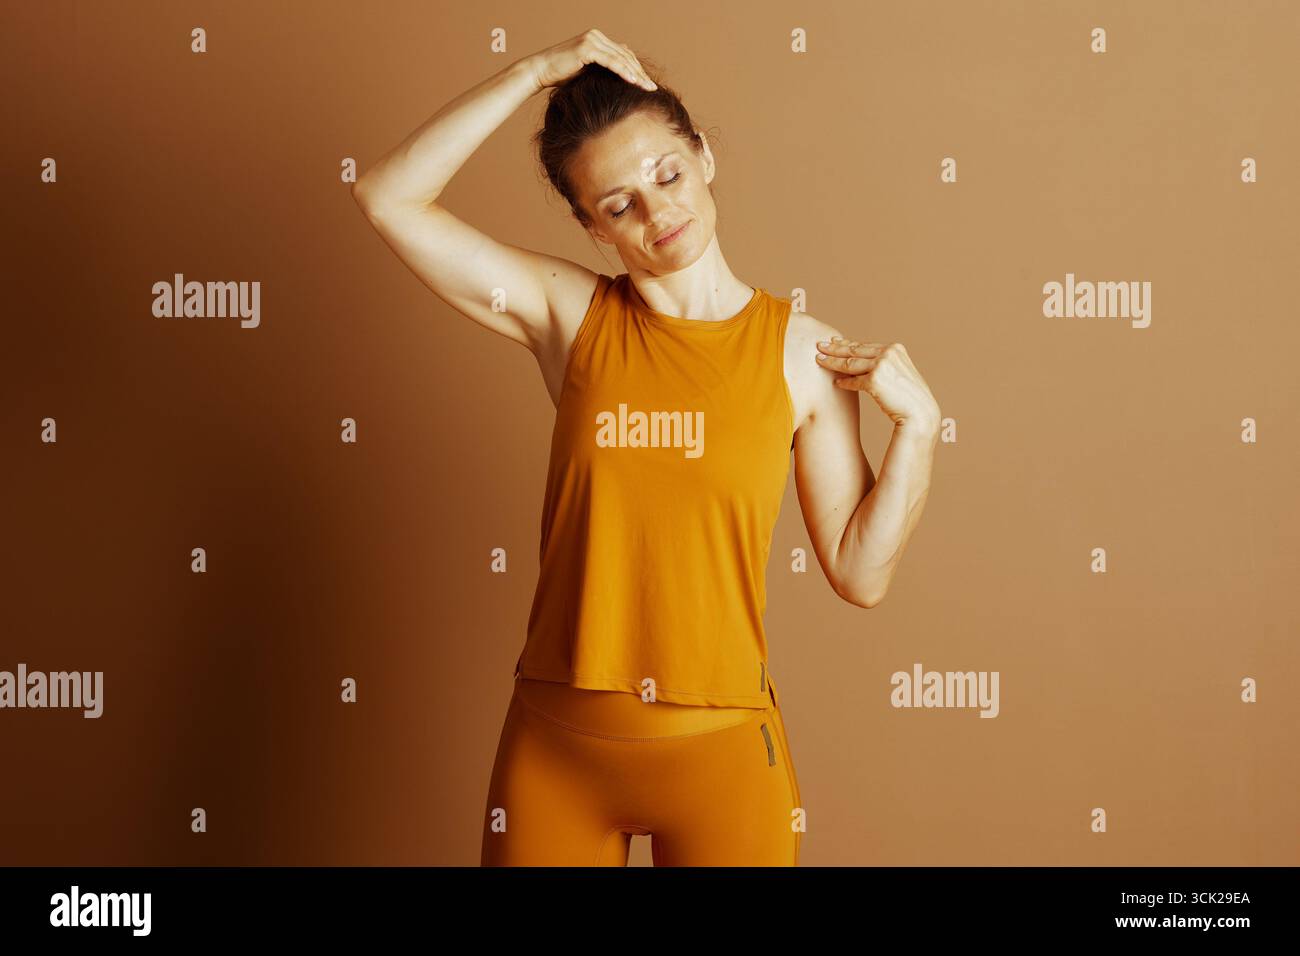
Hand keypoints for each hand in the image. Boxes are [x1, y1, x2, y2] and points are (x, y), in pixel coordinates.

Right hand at [526, 29, 657, 93]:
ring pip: (621, 58)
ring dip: (636, 74)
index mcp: (598, 40)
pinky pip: (611, 61)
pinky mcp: (587, 47)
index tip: (647, 85)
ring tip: (647, 88)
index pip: (623, 55)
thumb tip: (620, 85)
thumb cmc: (561, 76)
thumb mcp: (586, 73)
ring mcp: (592, 40)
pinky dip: (623, 72)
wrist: (541, 70)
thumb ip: (602, 73)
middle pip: (625, 56)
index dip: (637, 70)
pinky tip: (634, 82)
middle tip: (652, 88)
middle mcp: (596, 36)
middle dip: (640, 73)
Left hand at [815, 338, 940, 430]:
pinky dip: (844, 382)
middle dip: (835, 348)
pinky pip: (853, 380)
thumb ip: (884, 364)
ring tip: (819, 360)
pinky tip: (835, 382)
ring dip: (832, 361)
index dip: (848, 343)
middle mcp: (889, 352)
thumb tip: (863, 362)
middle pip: (855, 350)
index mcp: (895, 348)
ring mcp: (882, 365)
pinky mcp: (875, 380)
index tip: (835, 341)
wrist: (920, 413)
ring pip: (850, 363)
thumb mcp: (899, 374)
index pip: (865, 345)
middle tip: (819, 345)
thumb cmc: (910, 397)